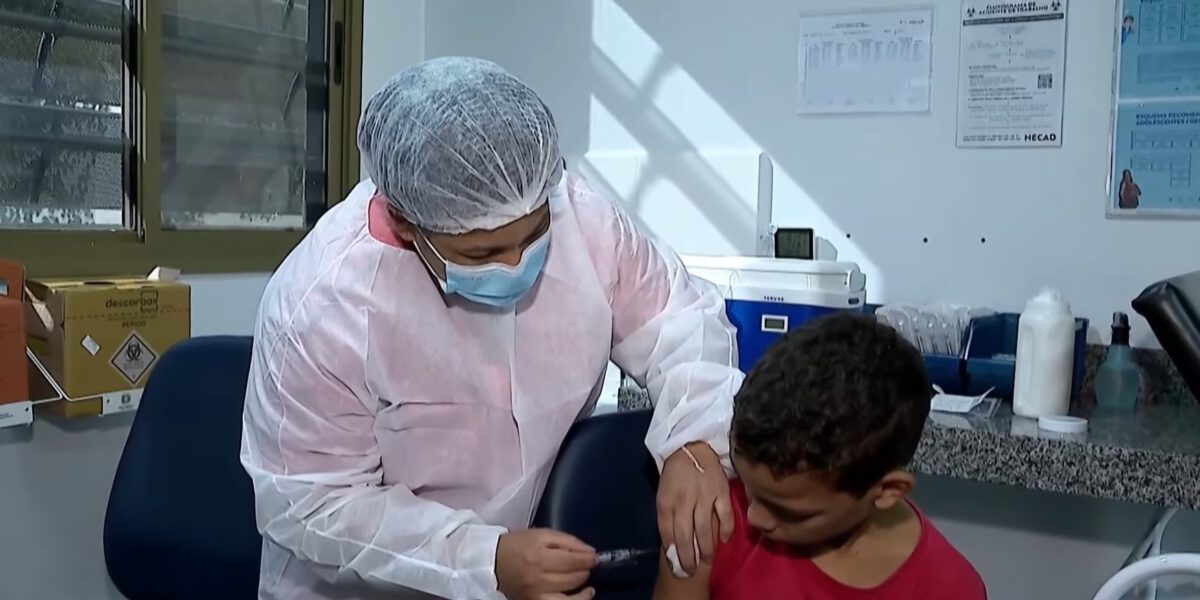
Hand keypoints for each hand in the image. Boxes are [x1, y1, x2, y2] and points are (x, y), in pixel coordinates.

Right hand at [495, 529, 596, 599]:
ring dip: (584, 591)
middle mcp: (537, 579)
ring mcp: (535, 595)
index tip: (595, 557)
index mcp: (538, 556)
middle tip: (587, 566)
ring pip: (569, 599)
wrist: (492, 563)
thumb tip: (590, 552)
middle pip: (572, 578)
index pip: (572, 560)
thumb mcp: (542, 534)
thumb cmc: (518, 544)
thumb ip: (568, 541)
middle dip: (585, 571)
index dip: (588, 559)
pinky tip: (581, 595)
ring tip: (587, 584)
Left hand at [656, 442, 732, 574]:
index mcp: (667, 499)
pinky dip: (725, 530)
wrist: (693, 446)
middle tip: (691, 570)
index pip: (667, 531)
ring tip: (706, 561)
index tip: (676, 564)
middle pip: (684, 534)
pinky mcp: (721, 491)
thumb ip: (666, 516)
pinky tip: (724, 540)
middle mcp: (684, 499)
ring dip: (705, 548)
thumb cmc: (676, 473)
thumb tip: (672, 543)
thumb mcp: (663, 493)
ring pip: (704, 528)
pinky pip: (725, 515)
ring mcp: (704, 496)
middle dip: (688, 556)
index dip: (672, 550)